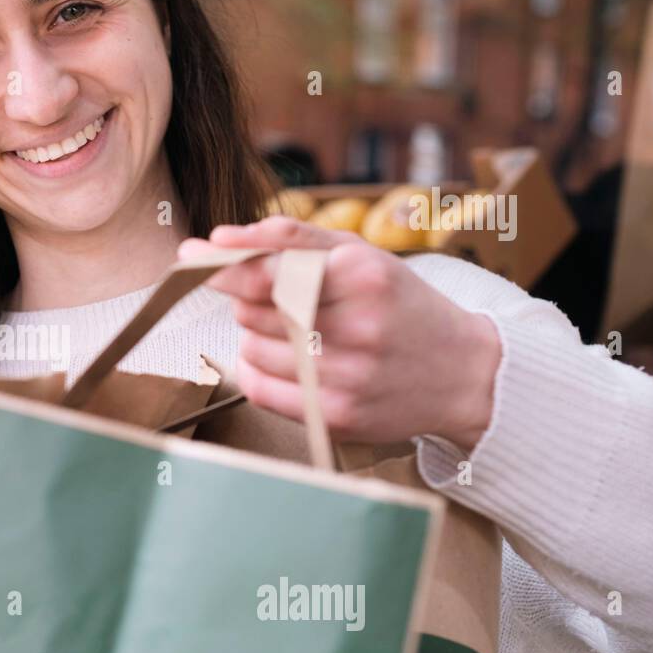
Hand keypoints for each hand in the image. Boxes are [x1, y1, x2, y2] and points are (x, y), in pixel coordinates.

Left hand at [178, 218, 501, 451]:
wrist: (463, 373)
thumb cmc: (400, 305)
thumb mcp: (360, 256)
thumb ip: (290, 239)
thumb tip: (221, 237)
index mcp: (362, 276)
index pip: (267, 271)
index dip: (220, 265)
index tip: (190, 254)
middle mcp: (357, 326)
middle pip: (253, 308)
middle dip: (252, 299)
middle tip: (287, 300)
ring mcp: (347, 376)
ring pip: (252, 347)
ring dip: (260, 336)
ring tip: (304, 334)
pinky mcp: (337, 416)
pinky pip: (260, 388)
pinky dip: (259, 371)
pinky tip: (290, 363)